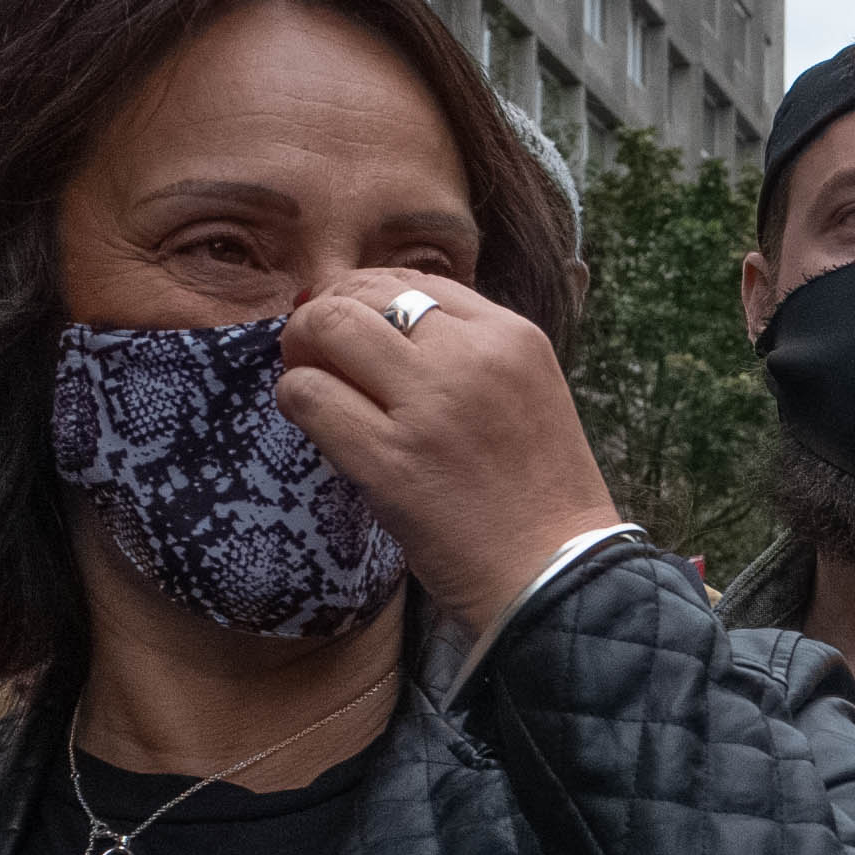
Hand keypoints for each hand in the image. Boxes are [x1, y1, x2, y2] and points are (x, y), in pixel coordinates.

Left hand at [277, 267, 620, 642]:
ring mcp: (429, 405)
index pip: (414, 280)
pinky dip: (296, 401)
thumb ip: (470, 354)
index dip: (368, 298)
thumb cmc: (540, 497)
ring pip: (327, 328)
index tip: (356, 333)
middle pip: (363, 293)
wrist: (558, 573)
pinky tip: (313, 424)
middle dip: (326, 317)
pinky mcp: (389, 458)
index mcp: (513, 337)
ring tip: (311, 384)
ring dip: (301, 351)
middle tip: (317, 355)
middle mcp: (472, 357)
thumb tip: (378, 323)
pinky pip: (308, 395)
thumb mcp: (527, 395)